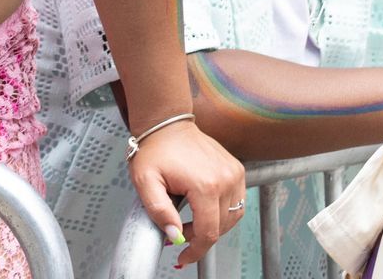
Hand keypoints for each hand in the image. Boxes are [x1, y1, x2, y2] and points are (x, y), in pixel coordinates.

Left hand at [127, 119, 245, 267]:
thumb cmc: (155, 149)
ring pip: (232, 217)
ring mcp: (234, 174)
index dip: (195, 251)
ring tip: (191, 221)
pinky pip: (236, 202)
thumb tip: (176, 236)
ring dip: (214, 226)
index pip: (208, 232)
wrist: (167, 123)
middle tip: (180, 234)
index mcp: (205, 185)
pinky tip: (204, 208)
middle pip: (221, 227)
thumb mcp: (145, 182)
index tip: (182, 258)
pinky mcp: (237, 170)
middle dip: (200, 238)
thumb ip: (159, 212)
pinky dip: (222, 212)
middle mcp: (225, 179)